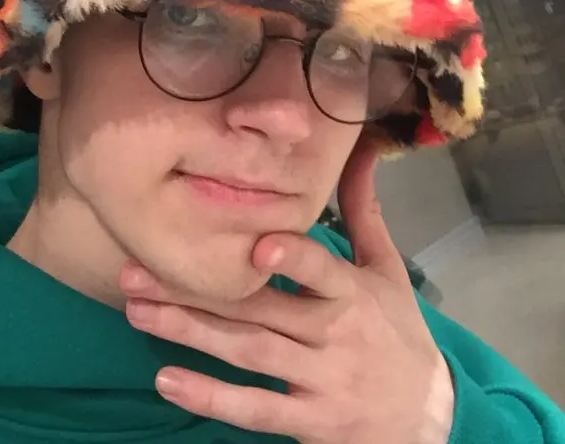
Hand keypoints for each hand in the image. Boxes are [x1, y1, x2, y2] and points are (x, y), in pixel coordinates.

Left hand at [120, 141, 454, 443]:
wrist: (429, 418)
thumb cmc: (399, 332)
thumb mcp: (388, 270)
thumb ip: (364, 211)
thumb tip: (359, 147)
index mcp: (351, 293)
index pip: (322, 270)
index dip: (294, 260)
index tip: (257, 246)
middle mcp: (333, 334)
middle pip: (259, 309)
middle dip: (196, 291)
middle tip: (135, 272)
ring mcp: (319, 380)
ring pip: (248, 354)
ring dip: (189, 333)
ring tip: (138, 312)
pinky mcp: (307, 421)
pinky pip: (255, 409)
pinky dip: (211, 398)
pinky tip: (167, 379)